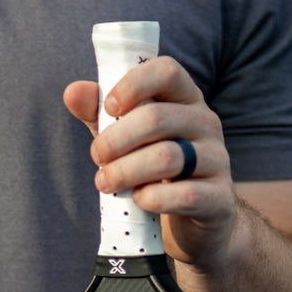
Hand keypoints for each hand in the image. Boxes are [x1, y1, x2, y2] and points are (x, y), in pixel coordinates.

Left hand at [63, 56, 236, 275]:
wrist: (197, 221)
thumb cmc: (155, 171)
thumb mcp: (126, 140)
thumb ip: (100, 116)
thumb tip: (72, 92)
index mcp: (186, 99)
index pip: (167, 71)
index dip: (133, 84)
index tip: (107, 108)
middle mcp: (206, 123)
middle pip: (157, 118)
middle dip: (115, 139)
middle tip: (96, 157)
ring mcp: (217, 160)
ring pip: (166, 157)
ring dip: (125, 171)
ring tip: (104, 183)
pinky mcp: (218, 198)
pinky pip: (184, 195)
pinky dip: (152, 198)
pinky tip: (138, 200)